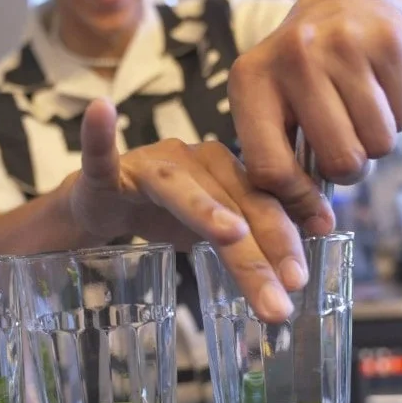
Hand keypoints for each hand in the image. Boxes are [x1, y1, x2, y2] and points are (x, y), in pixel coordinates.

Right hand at [65, 99, 307, 322]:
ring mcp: (151, 164)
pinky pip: (102, 155)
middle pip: (230, 199)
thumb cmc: (162, 214)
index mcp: (224, 172)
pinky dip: (100, 136)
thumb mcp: (208, 233)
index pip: (261, 203)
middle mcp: (193, 160)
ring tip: (231, 232)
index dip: (284, 235)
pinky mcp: (109, 171)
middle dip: (257, 246)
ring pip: (179, 187)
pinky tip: (101, 112)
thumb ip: (247, 243)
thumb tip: (295, 273)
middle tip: (281, 290)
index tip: (302, 275)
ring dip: (203, 207)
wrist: (107, 203)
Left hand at [228, 0, 401, 234]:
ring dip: (371, 138)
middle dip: (347, 164)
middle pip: (336, 161)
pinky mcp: (387, 40)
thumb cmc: (304, 69)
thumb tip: (313, 222)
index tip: (316, 217)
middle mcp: (291, 57)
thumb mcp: (272, 104)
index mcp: (250, 80)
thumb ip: (279, 156)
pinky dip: (395, 115)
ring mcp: (340, 45)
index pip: (269, 166)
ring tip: (356, 106)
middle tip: (342, 139)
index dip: (297, 201)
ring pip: (374, 143)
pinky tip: (375, 87)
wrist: (346, 9)